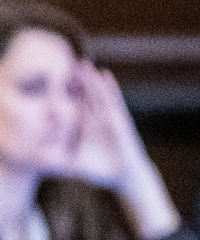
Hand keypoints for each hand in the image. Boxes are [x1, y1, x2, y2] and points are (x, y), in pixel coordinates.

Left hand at [59, 64, 180, 239]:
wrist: (124, 177)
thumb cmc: (100, 171)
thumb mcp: (73, 163)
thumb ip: (57, 160)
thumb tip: (35, 161)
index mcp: (85, 127)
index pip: (73, 107)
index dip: (64, 94)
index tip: (51, 79)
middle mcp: (97, 119)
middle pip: (85, 96)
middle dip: (76, 80)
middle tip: (65, 63)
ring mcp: (109, 118)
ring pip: (98, 94)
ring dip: (91, 79)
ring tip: (82, 63)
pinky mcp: (120, 120)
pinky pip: (115, 101)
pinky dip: (111, 88)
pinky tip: (106, 75)